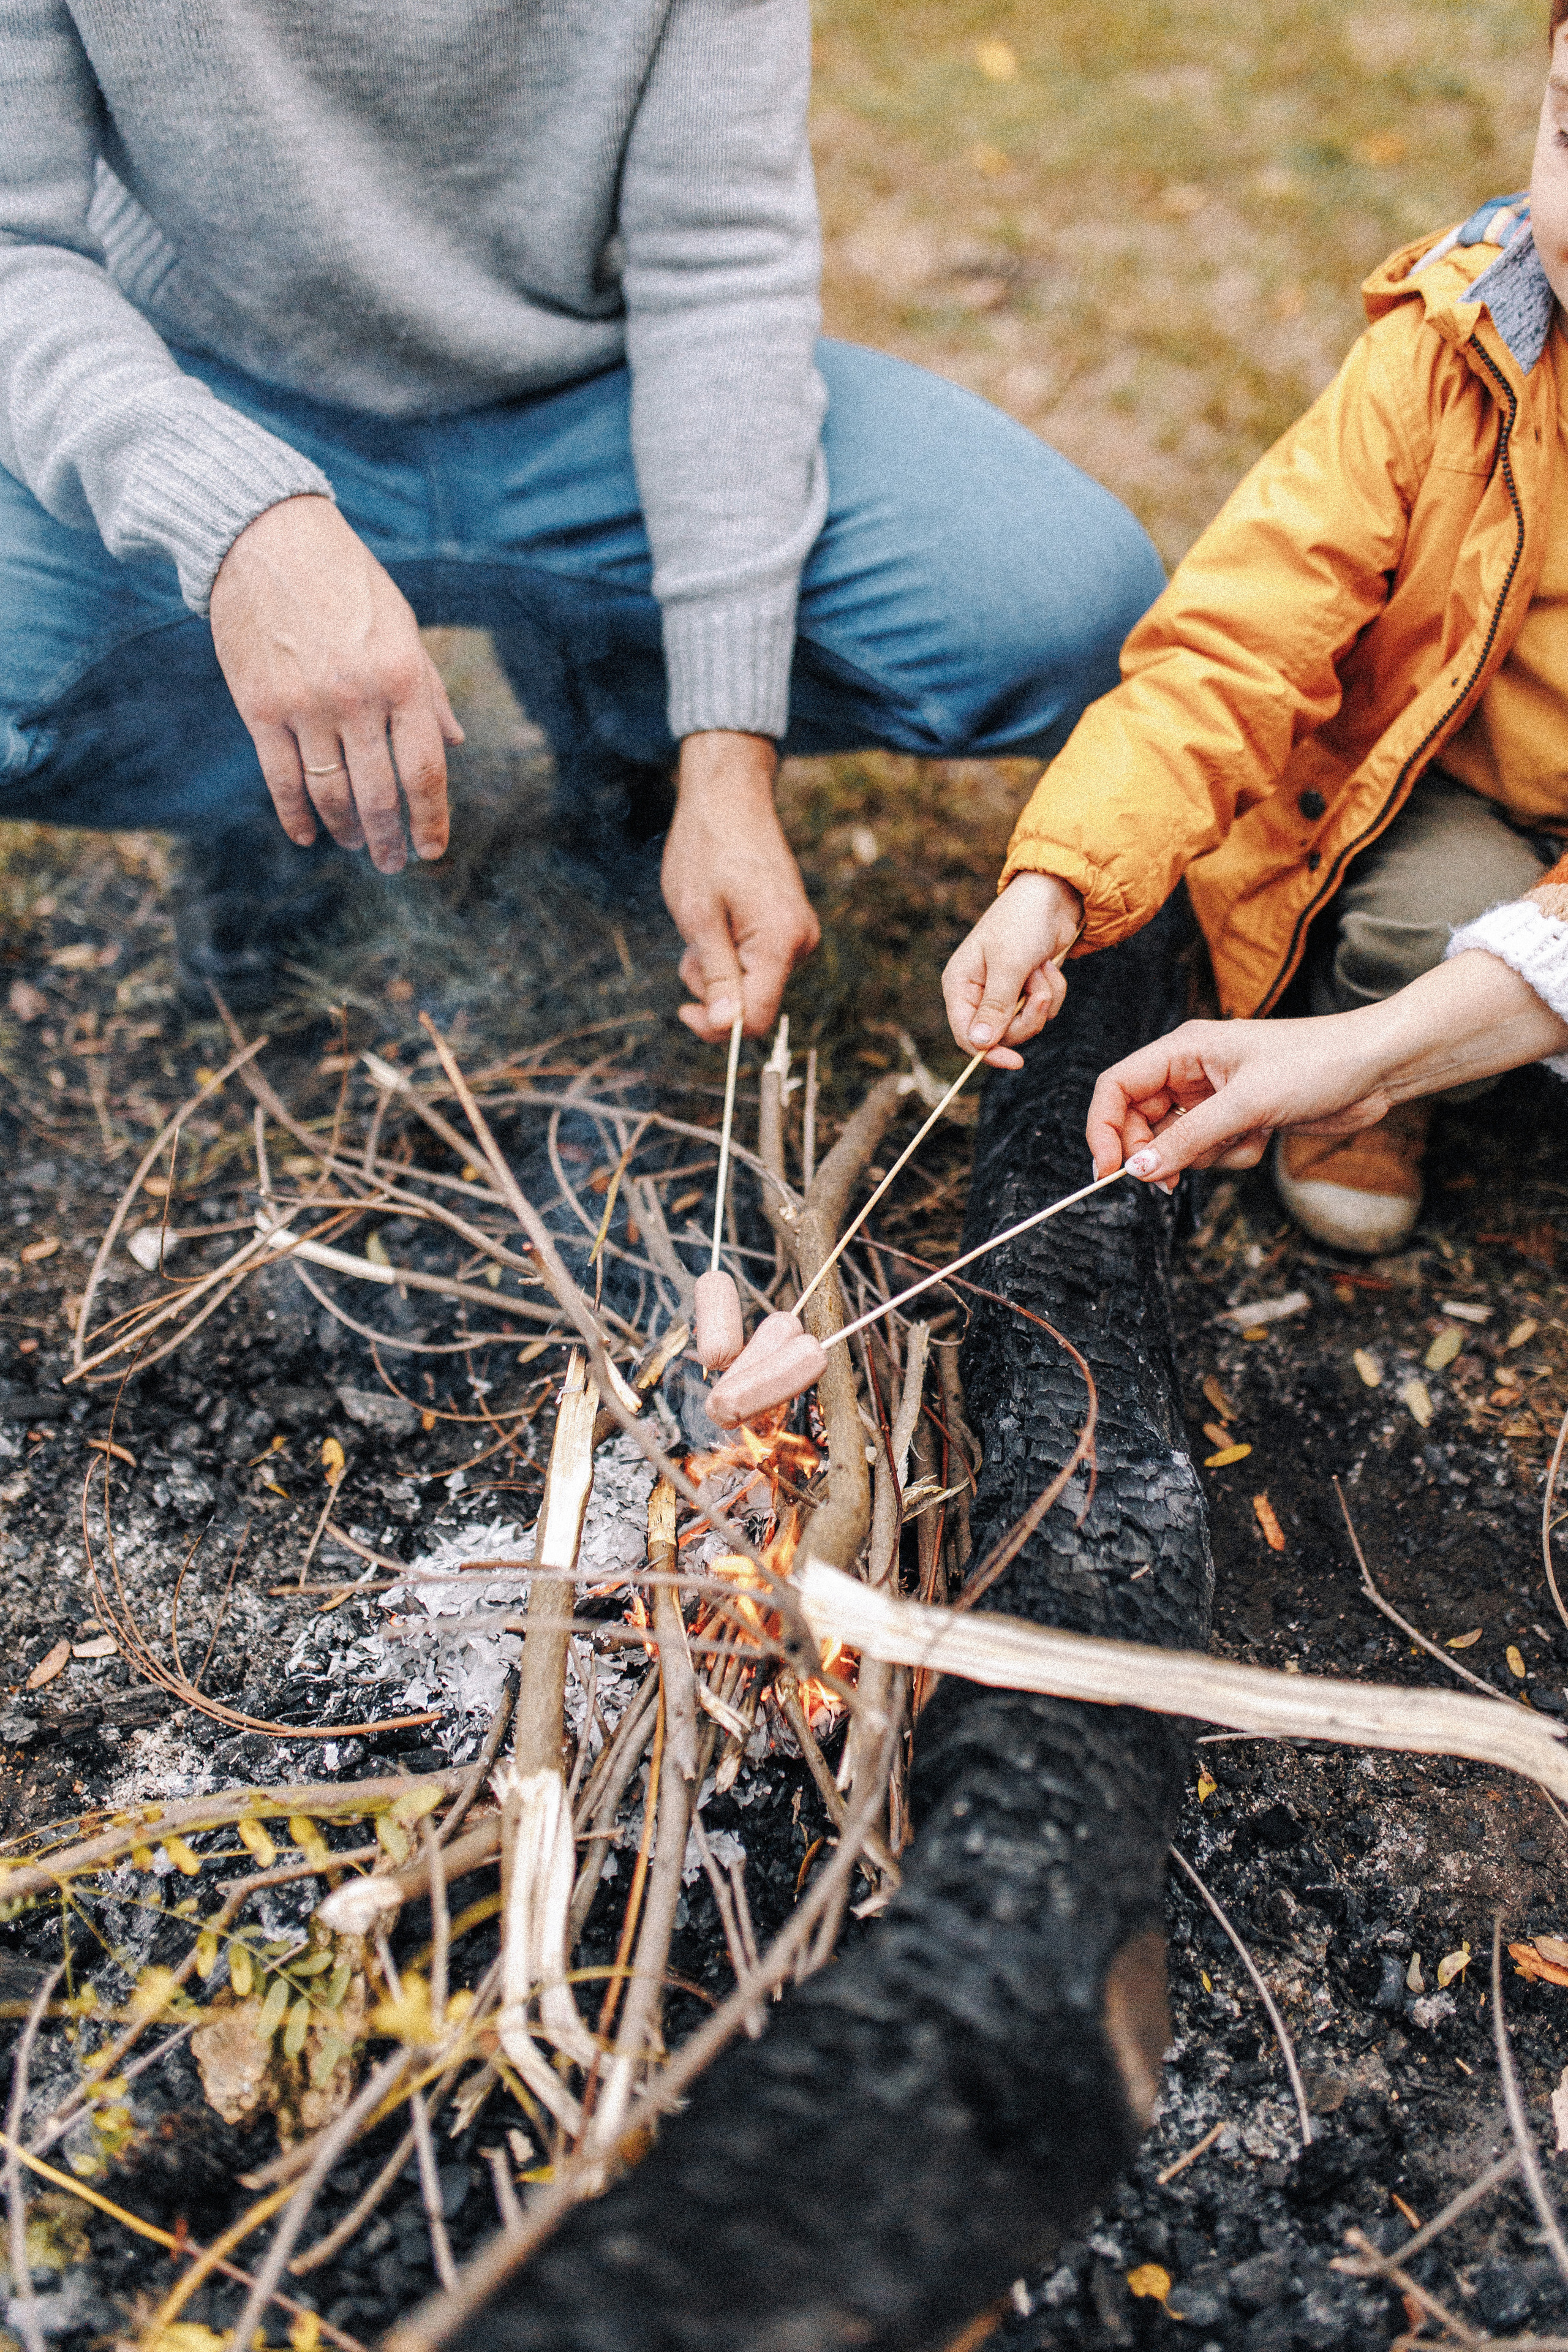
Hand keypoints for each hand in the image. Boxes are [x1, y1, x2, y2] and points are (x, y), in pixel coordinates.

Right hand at [209, 495, 462, 873]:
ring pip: (330, 792)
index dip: (432, 819)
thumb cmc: (345, 580)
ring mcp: (305, 704)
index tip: (433, 849)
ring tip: (356, 845)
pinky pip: (280, 778)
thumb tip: (455, 742)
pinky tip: (307, 834)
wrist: (265, 537)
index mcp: (403, 676)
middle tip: (393, 863)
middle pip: (379, 793)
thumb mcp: (401, 624)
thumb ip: (428, 688)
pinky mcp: (259, 706)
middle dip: (389, 838)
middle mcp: (358, 697)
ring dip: (346, 829)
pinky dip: (295, 815)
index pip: (426, 770)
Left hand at [663, 731, 820, 1040]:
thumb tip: (728, 1025)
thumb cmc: (707, 849)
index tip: (682, 1011)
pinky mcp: (789, 925)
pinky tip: (717, 920)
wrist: (729, 797)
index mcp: (780, 942)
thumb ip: (716, 975)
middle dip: (713, 988)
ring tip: (701, 926)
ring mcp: (798, 933)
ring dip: (718, 968)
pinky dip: (730, 952)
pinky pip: (758, 960)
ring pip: (753, 982)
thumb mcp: (699, 917)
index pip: (757, 1016)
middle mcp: (801, 942)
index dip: (718, 1027)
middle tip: (688, 948)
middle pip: (754, 1001)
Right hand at [941, 871, 1083, 1067]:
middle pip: (1001, 1036)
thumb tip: (978, 1044)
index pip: (967, 1035)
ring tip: (1043, 969)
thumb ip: (995, 1007)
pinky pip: (1042, 1010)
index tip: (1016, 1062)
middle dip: (1028, 1015)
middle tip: (1040, 991)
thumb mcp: (1009, 965)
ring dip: (1043, 999)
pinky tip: (1048, 966)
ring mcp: (1004, 992)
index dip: (989, 1052)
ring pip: (1026, 1024)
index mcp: (960, 985)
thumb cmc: (1023, 921)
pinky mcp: (1027, 989)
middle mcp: (978, 993)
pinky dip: (1053, 991)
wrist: (1054, 894)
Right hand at [1086, 1018, 1390, 1186]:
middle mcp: (1192, 1072)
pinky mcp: (1240, 1119)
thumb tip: (1137, 1169)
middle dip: (1158, 1153)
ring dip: (1205, 1156)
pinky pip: (1213, 1152)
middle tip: (1171, 1182)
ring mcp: (1215, 1097)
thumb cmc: (1316, 1064)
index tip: (1110, 1171)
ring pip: (1178, 1143)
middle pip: (1141, 1121)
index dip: (1104, 1129)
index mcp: (1183, 1049)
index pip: (1117, 1087)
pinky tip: (1265, 1137)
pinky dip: (1234, 1155)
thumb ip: (1188, 1139)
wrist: (1375, 1068)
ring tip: (1246, 1139)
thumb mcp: (1246, 1104)